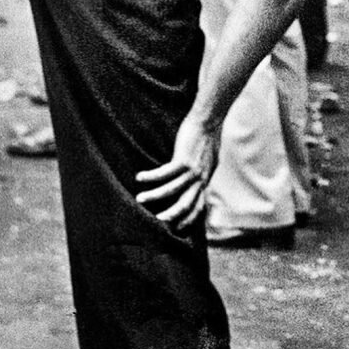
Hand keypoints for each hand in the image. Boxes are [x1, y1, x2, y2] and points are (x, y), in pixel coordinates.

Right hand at [135, 112, 220, 228]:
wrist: (209, 120)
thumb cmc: (206, 137)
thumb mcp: (207, 159)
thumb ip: (202, 171)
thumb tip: (198, 179)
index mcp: (205, 179)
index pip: (199, 205)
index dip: (189, 219)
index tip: (176, 228)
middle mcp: (201, 178)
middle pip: (186, 205)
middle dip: (171, 215)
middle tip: (156, 222)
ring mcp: (193, 170)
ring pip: (172, 191)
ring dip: (155, 196)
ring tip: (139, 199)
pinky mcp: (184, 159)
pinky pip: (165, 173)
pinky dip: (151, 177)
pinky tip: (139, 177)